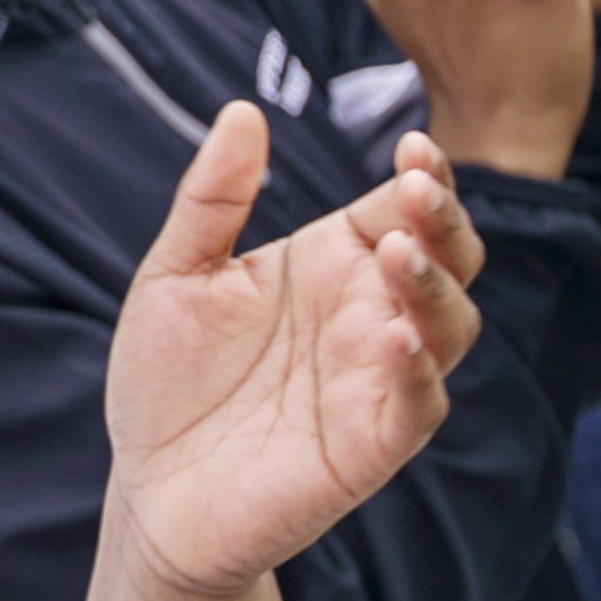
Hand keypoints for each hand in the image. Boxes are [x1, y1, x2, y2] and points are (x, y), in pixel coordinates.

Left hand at [103, 104, 478, 600]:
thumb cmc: (167, 381)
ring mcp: (377, 379)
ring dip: (435, 287)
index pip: (400, 208)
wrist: (150, 489)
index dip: (422, 177)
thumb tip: (242, 111)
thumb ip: (212, 199)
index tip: (412, 146)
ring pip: (449, 325)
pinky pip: (418, 402)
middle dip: (445, 221)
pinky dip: (416, 369)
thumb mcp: (175, 275)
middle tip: (416, 190)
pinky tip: (393, 338)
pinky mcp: (373, 443)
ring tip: (398, 254)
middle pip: (446, 258)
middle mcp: (366, 315)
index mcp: (330, 265)